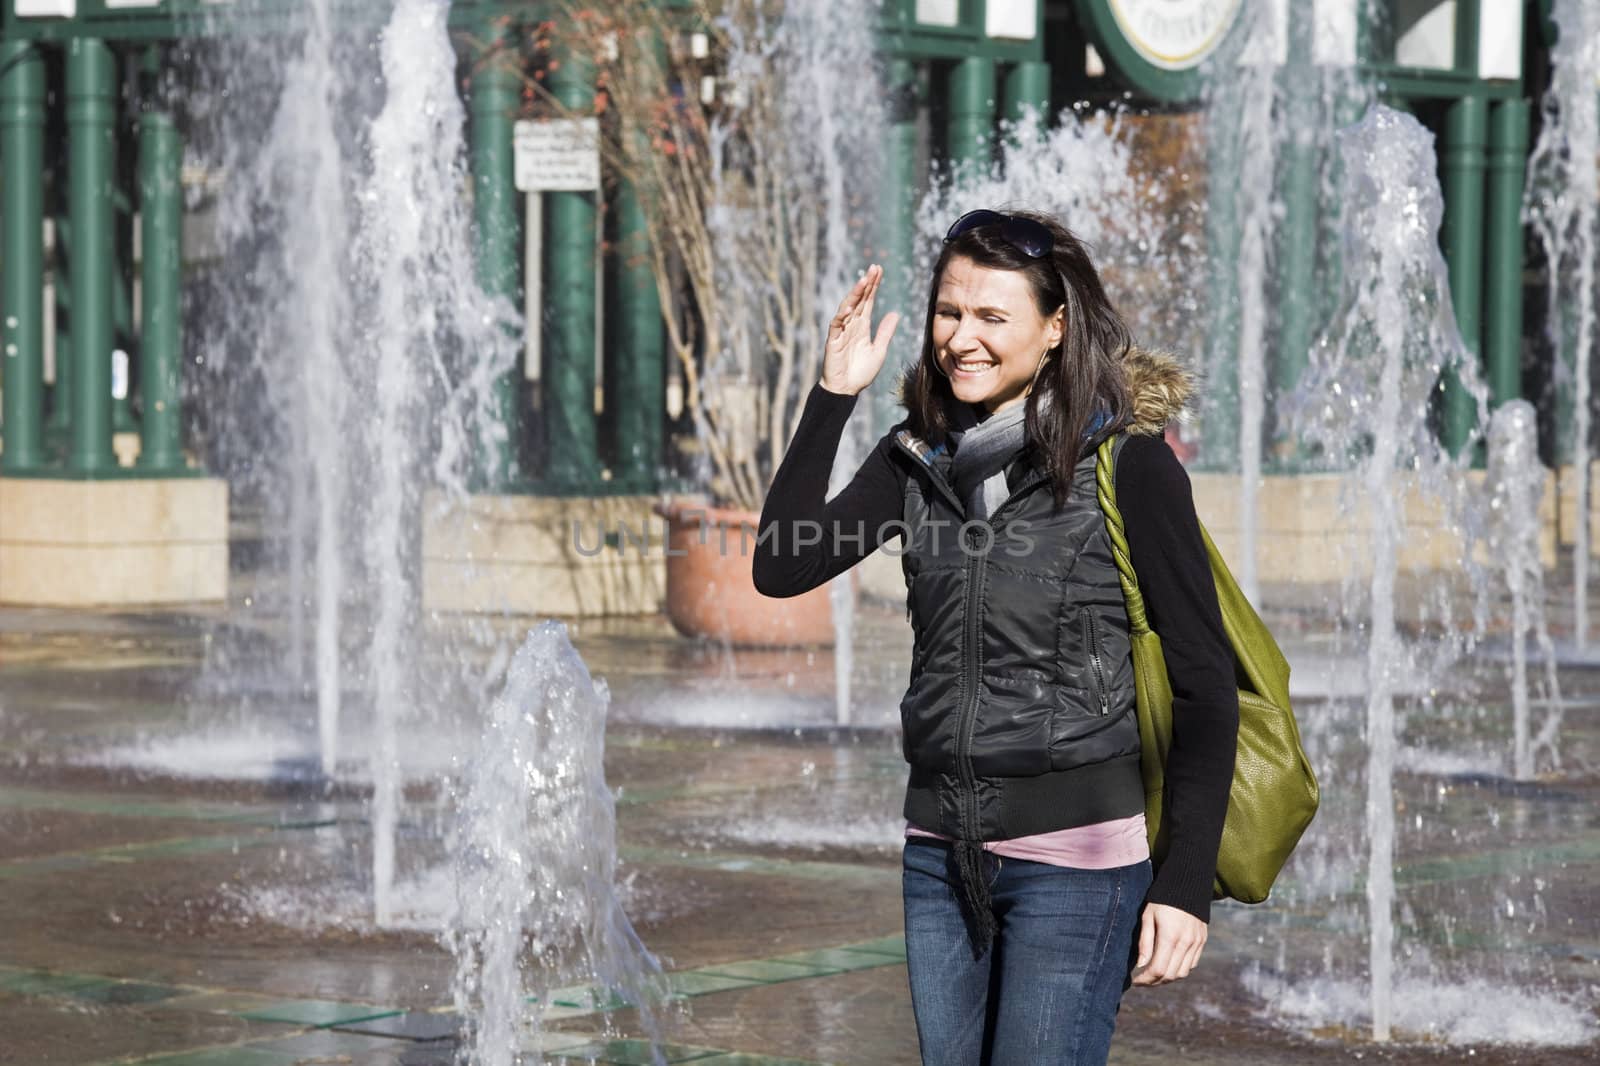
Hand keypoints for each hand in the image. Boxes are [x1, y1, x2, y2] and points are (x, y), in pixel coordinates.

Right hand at [820, 263, 899, 396]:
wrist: (846, 390)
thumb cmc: (861, 372)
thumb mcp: (879, 350)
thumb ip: (885, 332)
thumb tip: (895, 313)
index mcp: (862, 326)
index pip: (868, 301)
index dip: (873, 286)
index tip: (879, 270)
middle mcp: (851, 325)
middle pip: (859, 300)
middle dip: (866, 284)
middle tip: (873, 268)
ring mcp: (841, 332)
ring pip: (847, 308)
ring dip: (855, 294)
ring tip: (863, 281)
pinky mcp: (832, 341)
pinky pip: (836, 325)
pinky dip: (841, 316)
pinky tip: (849, 308)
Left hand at [1130, 902, 1206, 985]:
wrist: (1187, 883)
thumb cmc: (1161, 899)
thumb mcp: (1147, 916)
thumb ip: (1145, 942)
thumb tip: (1141, 965)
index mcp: (1170, 937)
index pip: (1158, 969)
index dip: (1145, 980)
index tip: (1134, 981)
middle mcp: (1186, 943)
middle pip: (1170, 975)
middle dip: (1154, 982)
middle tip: (1142, 981)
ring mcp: (1196, 943)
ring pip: (1182, 973)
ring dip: (1167, 978)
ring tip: (1154, 975)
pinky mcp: (1202, 941)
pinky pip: (1191, 964)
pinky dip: (1179, 970)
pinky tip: (1168, 965)